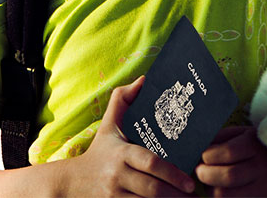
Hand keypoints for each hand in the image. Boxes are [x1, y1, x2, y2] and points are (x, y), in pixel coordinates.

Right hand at [60, 75, 196, 196]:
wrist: (72, 182)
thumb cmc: (100, 151)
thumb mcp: (108, 125)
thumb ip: (123, 99)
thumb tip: (144, 80)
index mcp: (121, 153)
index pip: (150, 163)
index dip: (172, 174)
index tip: (190, 182)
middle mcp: (118, 175)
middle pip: (153, 189)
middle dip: (176, 195)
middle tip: (194, 196)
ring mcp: (115, 195)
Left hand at [195, 125, 266, 196]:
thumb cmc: (265, 148)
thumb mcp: (247, 134)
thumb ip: (224, 137)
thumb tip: (199, 144)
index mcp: (255, 145)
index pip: (226, 153)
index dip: (208, 156)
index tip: (202, 156)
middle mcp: (261, 168)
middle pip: (227, 176)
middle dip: (206, 175)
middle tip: (200, 172)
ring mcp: (264, 188)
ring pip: (229, 195)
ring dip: (212, 190)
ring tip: (210, 184)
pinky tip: (222, 192)